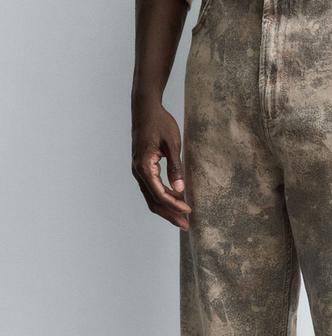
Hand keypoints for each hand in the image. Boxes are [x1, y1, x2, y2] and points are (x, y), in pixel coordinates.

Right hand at [131, 97, 190, 229]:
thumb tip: (180, 190)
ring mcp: (138, 172)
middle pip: (153, 201)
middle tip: (186, 226)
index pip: (159, 193)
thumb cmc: (160, 123)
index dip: (175, 205)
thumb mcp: (172, 143)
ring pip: (151, 198)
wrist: (145, 109)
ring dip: (166, 210)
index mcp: (144, 166)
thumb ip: (176, 167)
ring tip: (181, 220)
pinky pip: (151, 190)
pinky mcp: (142, 170)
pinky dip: (162, 200)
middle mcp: (138, 172)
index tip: (189, 210)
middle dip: (170, 215)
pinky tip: (174, 204)